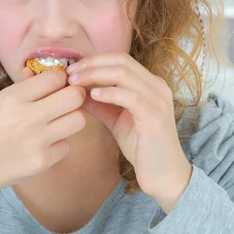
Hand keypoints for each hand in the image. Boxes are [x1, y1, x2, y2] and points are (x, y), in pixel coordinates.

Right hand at [0, 68, 86, 221]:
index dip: (60, 80)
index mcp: (13, 98)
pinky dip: (58, 145)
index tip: (55, 86)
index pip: (56, 78)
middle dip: (75, 96)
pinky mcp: (42, 162)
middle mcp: (27, 117)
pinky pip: (66, 146)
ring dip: (71, 119)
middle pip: (75, 97)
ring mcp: (37, 141)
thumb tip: (44, 72)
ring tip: (56, 123)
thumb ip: (24, 88)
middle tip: (65, 102)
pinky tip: (42, 146)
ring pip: (78, 121)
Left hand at [67, 53, 191, 211]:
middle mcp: (157, 86)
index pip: (121, 59)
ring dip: (95, 75)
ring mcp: (158, 99)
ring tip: (75, 83)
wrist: (164, 174)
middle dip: (91, 63)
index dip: (94, 60)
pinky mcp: (154, 115)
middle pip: (121, 60)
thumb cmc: (142, 148)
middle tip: (69, 73)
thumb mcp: (117, 120)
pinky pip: (130, 96)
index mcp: (150, 84)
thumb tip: (75, 92)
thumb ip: (100, 105)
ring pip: (124, 73)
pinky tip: (93, 96)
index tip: (72, 69)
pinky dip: (109, 93)